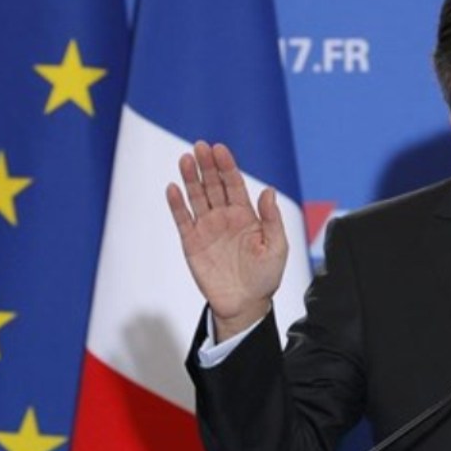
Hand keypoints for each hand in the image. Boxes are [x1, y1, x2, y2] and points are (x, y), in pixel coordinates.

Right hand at [166, 141, 287, 340]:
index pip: (234, 184)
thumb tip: (268, 191)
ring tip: (186, 159)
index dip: (227, 167)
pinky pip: (183, 220)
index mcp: (246, 215)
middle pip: (213, 185)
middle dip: (207, 166)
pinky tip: (173, 188)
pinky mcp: (192, 243)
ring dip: (191, 178)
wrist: (245, 304)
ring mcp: (207, 228)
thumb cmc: (265, 277)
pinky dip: (177, 205)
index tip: (220, 149)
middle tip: (200, 146)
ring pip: (196, 197)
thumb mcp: (276, 247)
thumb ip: (272, 220)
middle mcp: (225, 217)